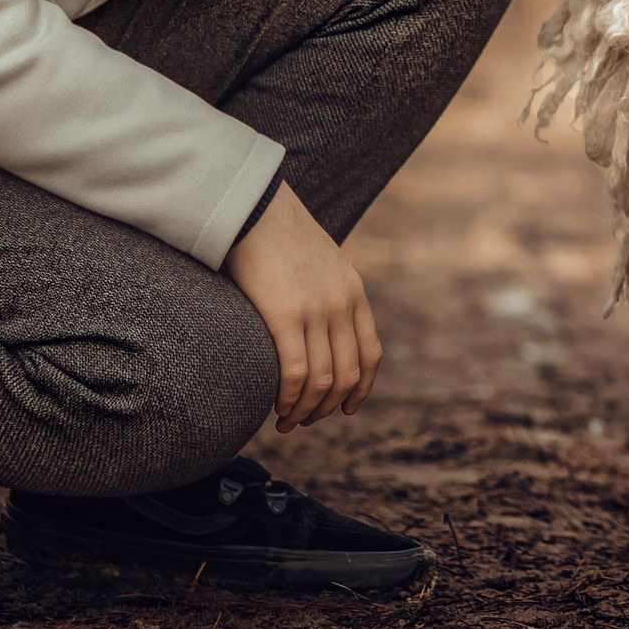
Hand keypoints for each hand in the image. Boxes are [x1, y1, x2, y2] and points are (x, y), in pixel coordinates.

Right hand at [226, 181, 381, 430]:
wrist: (257, 206)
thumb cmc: (280, 236)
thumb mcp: (322, 264)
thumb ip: (328, 295)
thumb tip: (320, 332)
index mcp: (354, 292)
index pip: (370, 355)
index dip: (360, 390)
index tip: (344, 409)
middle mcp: (342, 304)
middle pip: (347, 376)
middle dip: (326, 409)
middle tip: (303, 421)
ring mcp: (317, 310)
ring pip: (322, 382)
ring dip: (304, 411)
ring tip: (285, 421)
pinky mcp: (285, 314)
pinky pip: (295, 373)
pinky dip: (288, 398)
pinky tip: (275, 406)